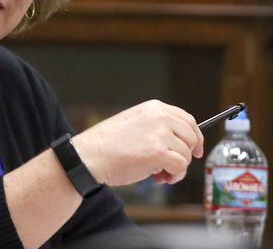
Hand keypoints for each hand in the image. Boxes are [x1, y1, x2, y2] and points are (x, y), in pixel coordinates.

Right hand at [71, 99, 203, 186]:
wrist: (89, 156)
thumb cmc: (106, 144)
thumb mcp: (134, 123)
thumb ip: (156, 127)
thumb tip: (179, 142)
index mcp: (154, 108)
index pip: (188, 120)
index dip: (195, 137)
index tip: (195, 148)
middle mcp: (160, 117)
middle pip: (192, 137)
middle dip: (186, 154)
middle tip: (172, 165)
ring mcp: (160, 134)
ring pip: (186, 155)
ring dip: (176, 168)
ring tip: (158, 173)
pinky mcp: (159, 153)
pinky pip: (181, 167)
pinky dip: (174, 176)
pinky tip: (159, 177)